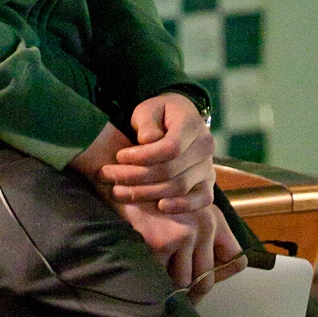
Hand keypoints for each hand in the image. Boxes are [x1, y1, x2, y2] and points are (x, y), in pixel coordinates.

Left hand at [98, 93, 214, 211]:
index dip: (143, 156)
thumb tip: (147, 141)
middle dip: (136, 176)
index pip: (170, 147)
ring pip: (179, 187)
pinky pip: (202, 199)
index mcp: (192, 124)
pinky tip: (160, 206)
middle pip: (170, 170)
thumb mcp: (148, 109)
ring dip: (147, 193)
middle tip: (109, 176)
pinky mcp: (208, 184)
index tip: (119, 156)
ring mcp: (208, 166)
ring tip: (119, 192)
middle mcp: (205, 146)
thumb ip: (147, 122)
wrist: (178, 121)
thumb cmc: (159, 115)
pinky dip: (182, 206)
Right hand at [116, 199, 243, 301]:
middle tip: (174, 297)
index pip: (236, 259)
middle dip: (190, 294)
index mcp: (214, 217)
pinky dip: (150, 274)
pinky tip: (141, 260)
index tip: (199, 280)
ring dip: (168, 283)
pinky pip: (160, 276)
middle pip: (206, 279)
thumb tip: (200, 281)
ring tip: (154, 273)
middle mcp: (207, 224)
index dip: (220, 275)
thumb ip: (199, 237)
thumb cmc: (151, 198)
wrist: (123, 176)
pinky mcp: (163, 241)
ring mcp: (186, 233)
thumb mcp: (185, 212)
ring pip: (183, 282)